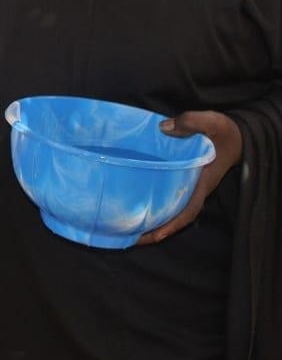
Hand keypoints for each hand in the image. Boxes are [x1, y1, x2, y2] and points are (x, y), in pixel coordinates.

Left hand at [137, 110, 242, 244]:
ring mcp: (187, 186)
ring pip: (168, 208)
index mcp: (202, 182)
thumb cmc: (223, 132)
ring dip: (150, 219)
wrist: (235, 135)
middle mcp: (194, 189)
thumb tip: (164, 128)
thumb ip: (191, 122)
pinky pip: (165, 195)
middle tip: (129, 237)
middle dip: (155, 229)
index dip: (172, 224)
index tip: (155, 236)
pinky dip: (151, 202)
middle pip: (174, 215)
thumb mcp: (212, 122)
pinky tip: (132, 203)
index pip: (188, 209)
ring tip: (125, 227)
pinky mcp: (180, 178)